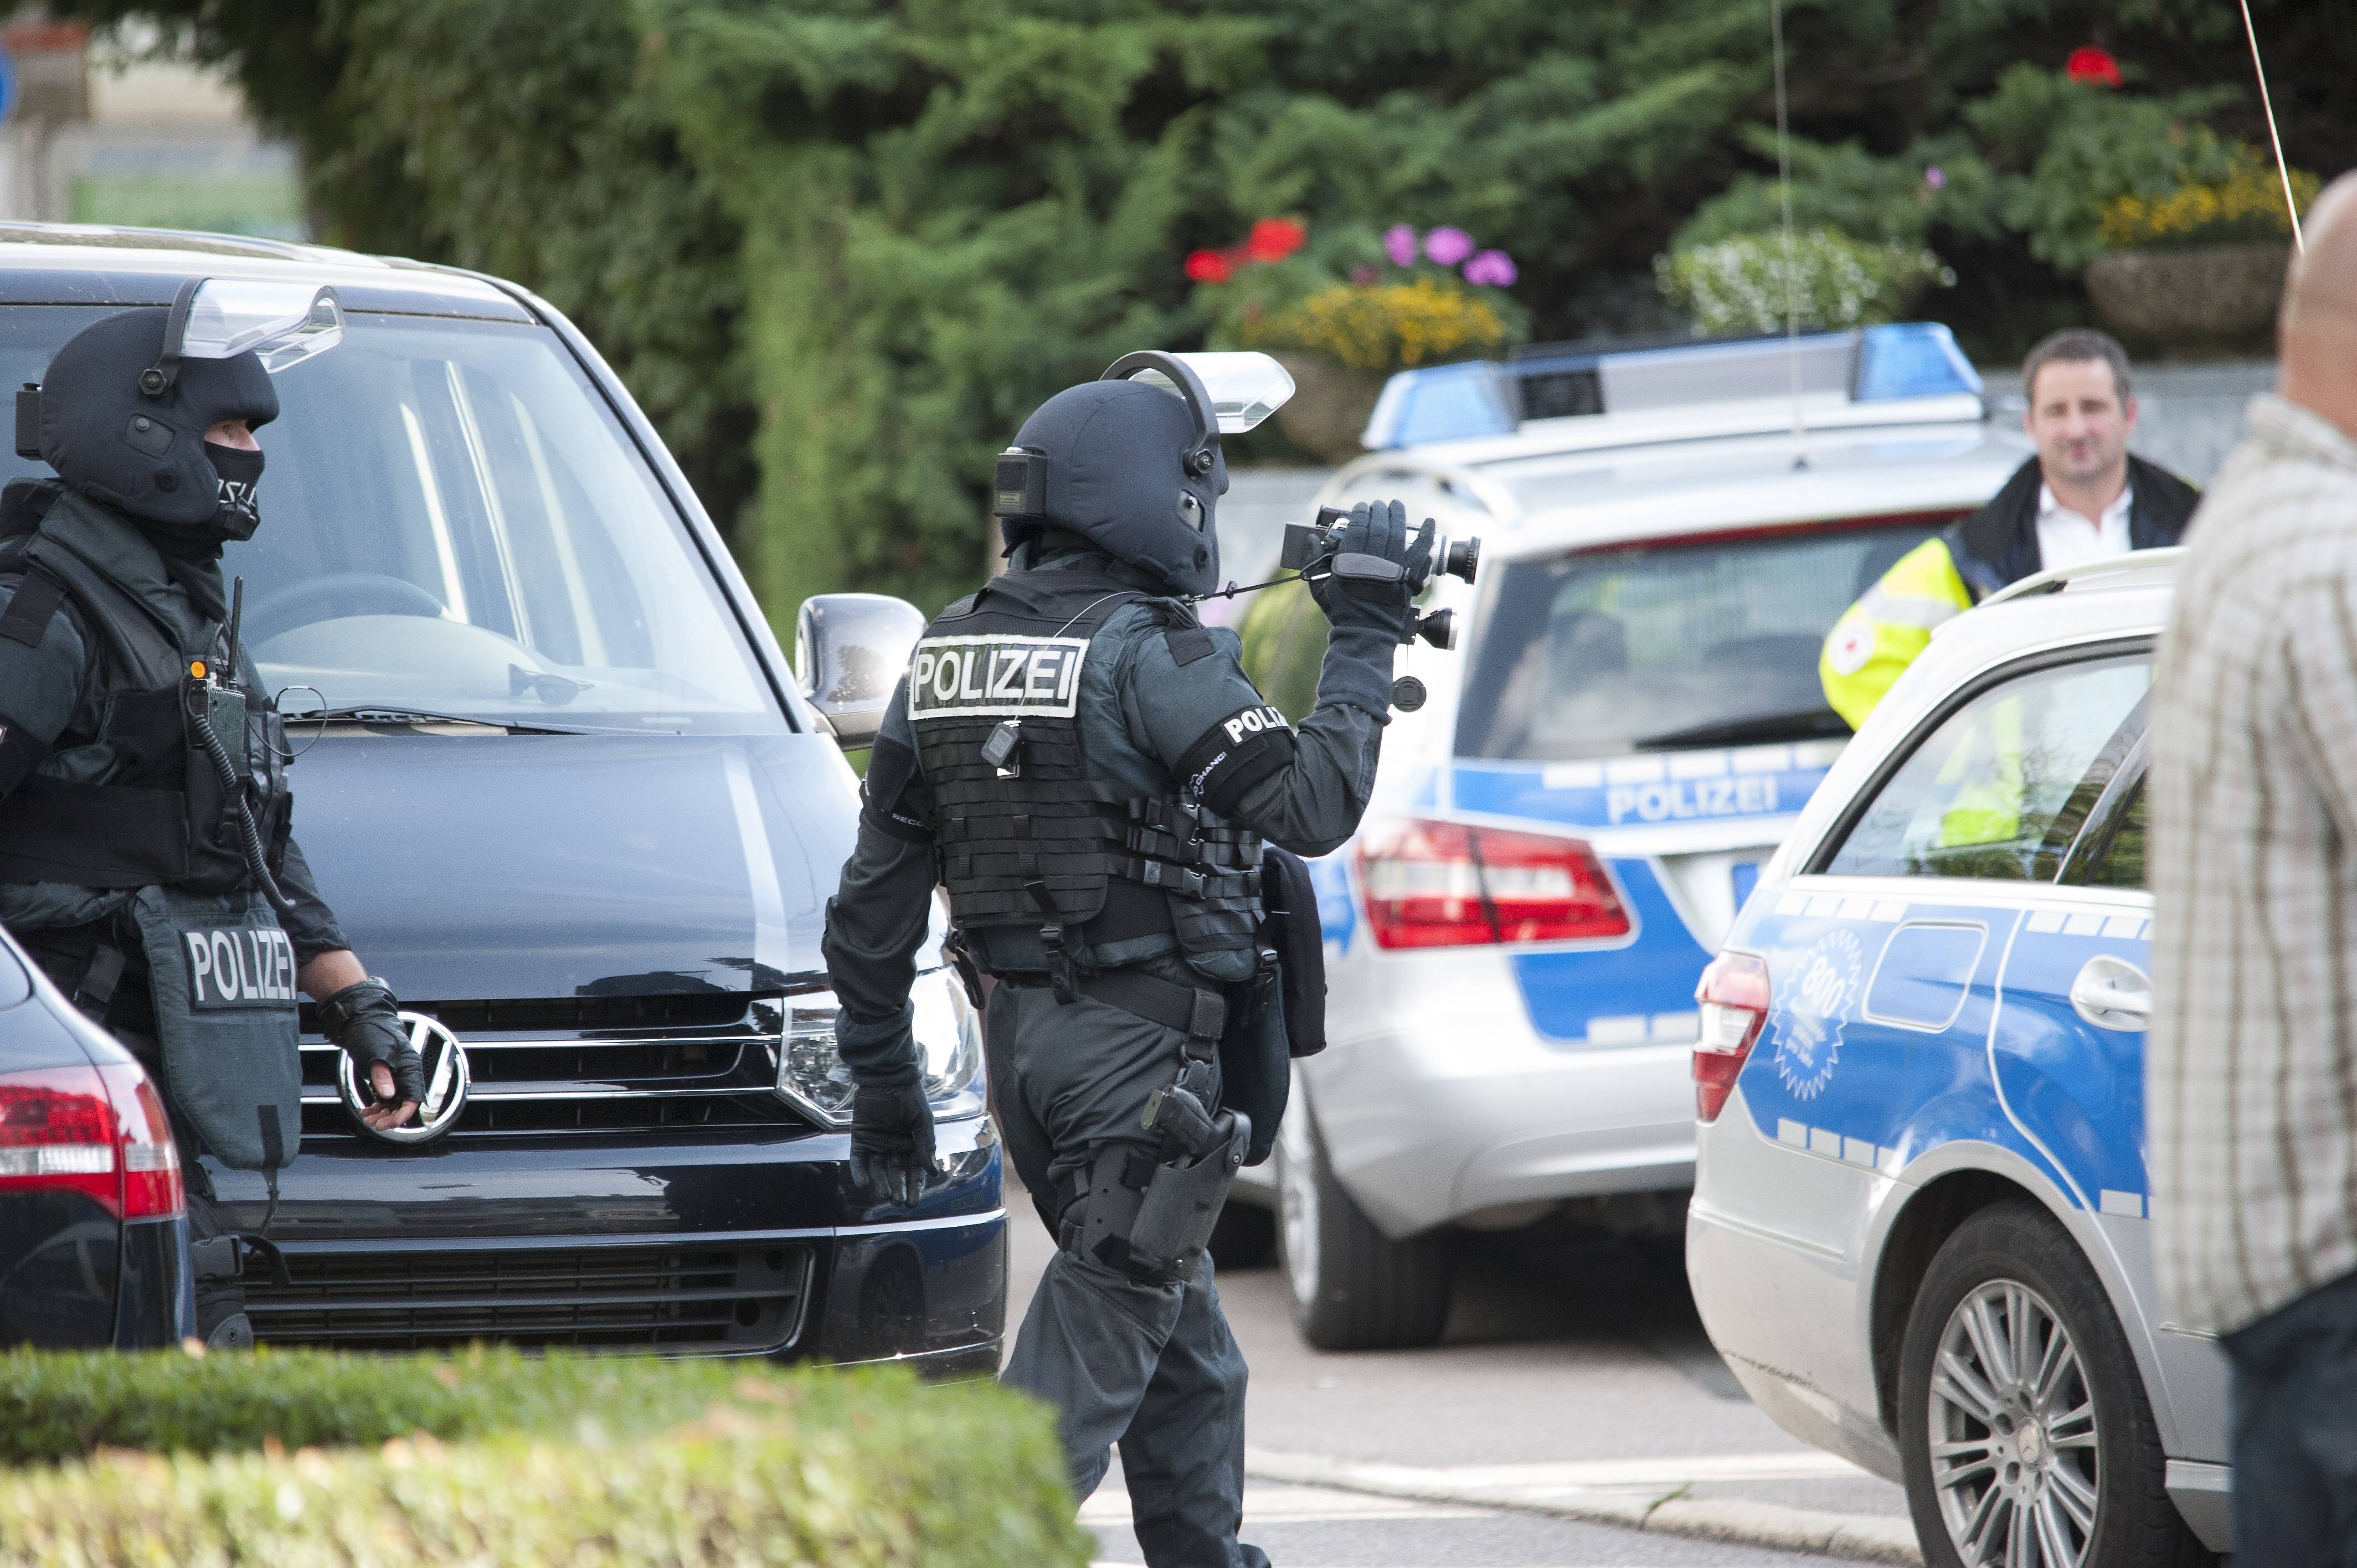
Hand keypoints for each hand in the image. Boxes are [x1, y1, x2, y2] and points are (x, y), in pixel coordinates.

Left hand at [318, 977, 422, 1130]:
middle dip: (390, 1116)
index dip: (403, 1113)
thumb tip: (388, 1096)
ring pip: (392, 1102)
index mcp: (409, 1066)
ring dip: (381, 1113)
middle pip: (403, 1103)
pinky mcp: (382, 1075)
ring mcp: (393, 1074)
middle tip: (375, 1125)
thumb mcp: (375, 1054)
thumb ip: (382, 1075)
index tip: (389, 1123)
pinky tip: (366, 1111)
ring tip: (367, 1119)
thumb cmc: (371, 1031)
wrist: (359, 1018)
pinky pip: (383, 1097)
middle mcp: (404, 1072)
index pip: (413, 1096)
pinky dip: (375, 1106)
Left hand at [850, 1079, 935, 1206]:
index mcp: (912, 1145)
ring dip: (880, 1183)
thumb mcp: (923, 1121)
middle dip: (897, 1188)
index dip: (913, 1188)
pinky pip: (859, 1159)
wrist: (888, 1077)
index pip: (914, 1172)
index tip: (912, 1203)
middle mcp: (894, 1147)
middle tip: (898, 1201)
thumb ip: (926, 1145)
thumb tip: (933, 1172)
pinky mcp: (860, 1138)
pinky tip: (863, 1183)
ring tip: (884, 1194)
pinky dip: (860, 1172)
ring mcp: (877, 1144)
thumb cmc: (910, 1096)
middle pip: (895, 1174)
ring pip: (878, 1170)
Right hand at [1309, 499, 1434, 638]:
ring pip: (1398, 532)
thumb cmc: (1342, 611)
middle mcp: (1373, 560)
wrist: (1366, 632)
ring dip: (1397, 515)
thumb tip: (1311, 539)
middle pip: (1378, 525)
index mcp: (1351, 560)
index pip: (1357, 526)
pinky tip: (1428, 523)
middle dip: (1378, 510)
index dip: (1359, 513)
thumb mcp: (1320, 588)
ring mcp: (1393, 566)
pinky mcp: (1409, 575)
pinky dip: (1426, 535)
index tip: (1360, 508)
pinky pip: (1421, 550)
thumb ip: (1313, 561)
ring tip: (1395, 506)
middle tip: (1377, 505)